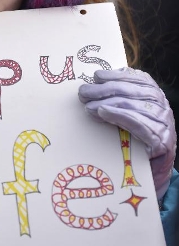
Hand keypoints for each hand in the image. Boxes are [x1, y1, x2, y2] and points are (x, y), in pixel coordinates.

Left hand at [78, 67, 176, 199]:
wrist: (154, 170)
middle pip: (129, 91)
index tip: (96, 76)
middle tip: (83, 92)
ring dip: (105, 103)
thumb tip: (95, 83)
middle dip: (103, 90)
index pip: (136, 78)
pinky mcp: (160, 140)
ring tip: (87, 106)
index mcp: (155, 94)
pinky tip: (102, 112)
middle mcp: (161, 105)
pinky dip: (118, 115)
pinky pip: (136, 124)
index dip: (115, 75)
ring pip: (130, 105)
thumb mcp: (130, 113)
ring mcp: (162, 122)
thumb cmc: (137, 138)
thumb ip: (120, 97)